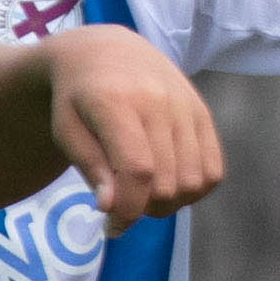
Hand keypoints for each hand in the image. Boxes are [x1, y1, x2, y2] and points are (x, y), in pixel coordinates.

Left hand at [43, 27, 223, 225]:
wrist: (106, 52)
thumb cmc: (77, 98)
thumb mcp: (66, 130)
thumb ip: (90, 167)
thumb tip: (111, 207)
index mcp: (115, 102)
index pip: (137, 170)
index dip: (129, 210)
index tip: (113, 228)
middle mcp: (158, 101)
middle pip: (168, 181)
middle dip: (145, 209)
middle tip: (124, 207)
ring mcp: (186, 106)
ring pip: (194, 180)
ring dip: (171, 203)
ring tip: (146, 196)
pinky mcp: (204, 114)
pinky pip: (214, 170)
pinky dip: (195, 190)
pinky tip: (170, 184)